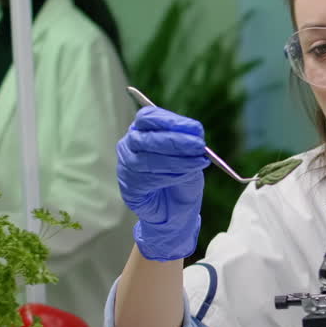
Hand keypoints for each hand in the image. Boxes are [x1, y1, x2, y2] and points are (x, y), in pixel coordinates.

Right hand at [115, 107, 208, 260]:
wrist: (175, 209)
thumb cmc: (181, 176)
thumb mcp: (189, 155)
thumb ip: (189, 144)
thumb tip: (196, 135)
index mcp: (142, 130)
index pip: (148, 117)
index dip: (172, 121)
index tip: (196, 128)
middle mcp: (129, 145)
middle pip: (147, 138)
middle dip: (176, 141)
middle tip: (199, 145)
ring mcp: (126, 167)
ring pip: (148, 160)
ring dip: (177, 161)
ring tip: (198, 162)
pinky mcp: (129, 188)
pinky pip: (148, 180)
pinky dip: (171, 177)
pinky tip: (185, 176)